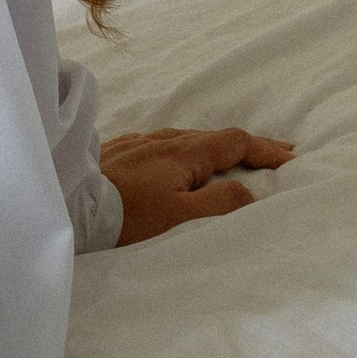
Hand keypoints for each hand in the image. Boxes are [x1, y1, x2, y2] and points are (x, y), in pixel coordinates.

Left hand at [100, 123, 294, 244]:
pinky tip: (176, 163)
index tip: (290, 157)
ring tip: (229, 160)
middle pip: (211, 138)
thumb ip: (219, 203)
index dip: (265, 149)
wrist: (66, 207)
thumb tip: (249, 189)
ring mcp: (135, 144)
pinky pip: (158, 147)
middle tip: (273, 156)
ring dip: (211, 149)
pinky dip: (181, 153)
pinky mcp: (114, 153)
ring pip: (183, 141)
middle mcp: (161, 141)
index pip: (234, 141)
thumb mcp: (179, 218)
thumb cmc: (124, 219)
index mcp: (183, 153)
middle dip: (245, 147)